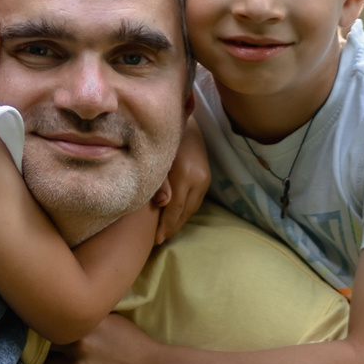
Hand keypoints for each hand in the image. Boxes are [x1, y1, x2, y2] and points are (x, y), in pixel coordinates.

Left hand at [40, 313, 165, 363]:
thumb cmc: (134, 344)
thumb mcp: (112, 320)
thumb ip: (88, 319)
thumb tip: (65, 316)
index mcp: (85, 324)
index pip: (53, 323)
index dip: (55, 329)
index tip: (59, 333)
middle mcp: (77, 344)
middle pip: (48, 345)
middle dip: (56, 349)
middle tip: (66, 353)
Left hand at [153, 121, 209, 243]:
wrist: (185, 123)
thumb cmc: (165, 141)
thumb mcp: (158, 161)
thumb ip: (160, 183)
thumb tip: (163, 204)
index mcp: (185, 175)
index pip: (175, 208)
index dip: (165, 226)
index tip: (155, 240)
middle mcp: (199, 179)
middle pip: (185, 212)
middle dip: (173, 227)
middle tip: (159, 240)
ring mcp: (205, 179)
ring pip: (192, 207)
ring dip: (180, 221)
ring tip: (167, 231)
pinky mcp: (207, 177)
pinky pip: (196, 200)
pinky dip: (186, 210)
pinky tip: (176, 216)